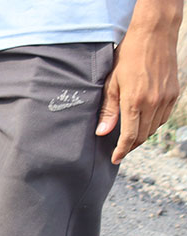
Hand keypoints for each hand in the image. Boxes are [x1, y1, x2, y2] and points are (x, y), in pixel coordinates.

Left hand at [97, 11, 180, 163]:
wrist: (154, 35)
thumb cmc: (128, 56)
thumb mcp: (111, 83)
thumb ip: (108, 110)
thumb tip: (102, 133)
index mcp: (135, 101)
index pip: (129, 136)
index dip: (121, 151)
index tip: (115, 159)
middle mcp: (153, 102)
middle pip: (143, 136)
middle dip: (130, 145)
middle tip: (119, 149)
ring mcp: (166, 98)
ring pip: (154, 128)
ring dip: (142, 135)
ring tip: (129, 136)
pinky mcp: (174, 93)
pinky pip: (163, 117)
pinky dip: (153, 123)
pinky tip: (143, 121)